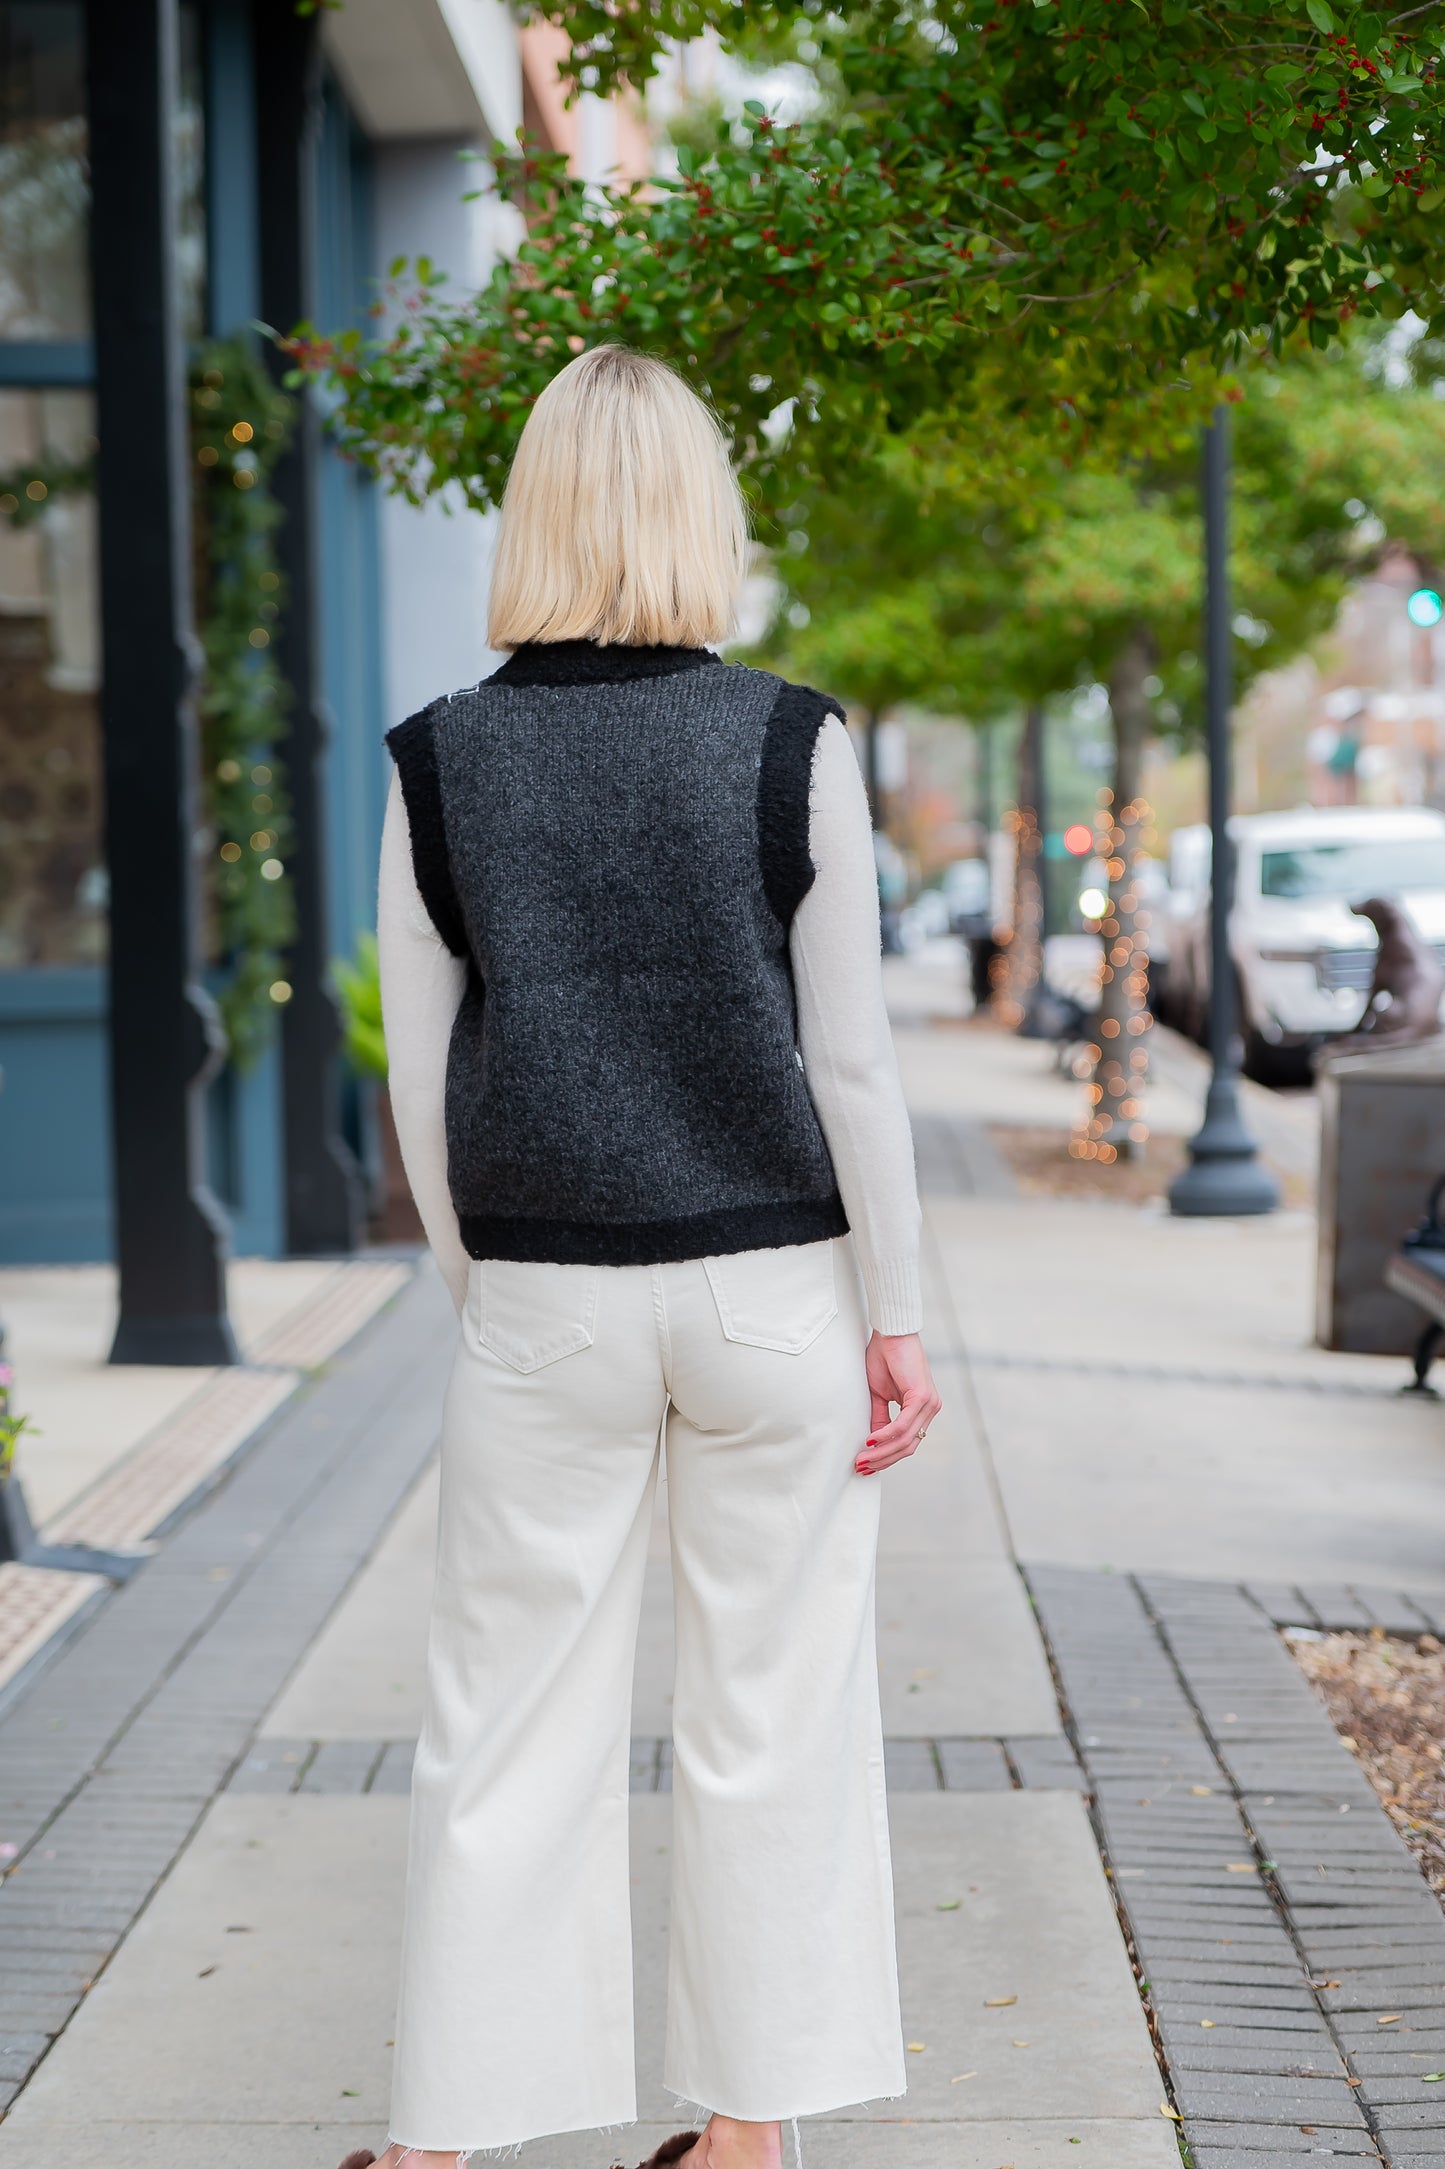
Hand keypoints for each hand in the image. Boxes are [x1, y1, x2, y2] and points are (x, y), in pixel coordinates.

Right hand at [857, 1332, 941, 1473]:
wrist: (891, 1333)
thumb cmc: (884, 1358)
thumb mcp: (879, 1395)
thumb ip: (879, 1419)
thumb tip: (872, 1444)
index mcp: (921, 1410)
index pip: (907, 1443)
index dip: (886, 1457)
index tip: (866, 1465)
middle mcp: (930, 1409)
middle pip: (908, 1447)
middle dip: (883, 1461)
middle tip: (861, 1467)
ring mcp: (930, 1404)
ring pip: (905, 1440)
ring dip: (881, 1453)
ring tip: (861, 1459)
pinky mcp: (923, 1397)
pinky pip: (903, 1425)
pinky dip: (886, 1435)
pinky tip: (870, 1441)